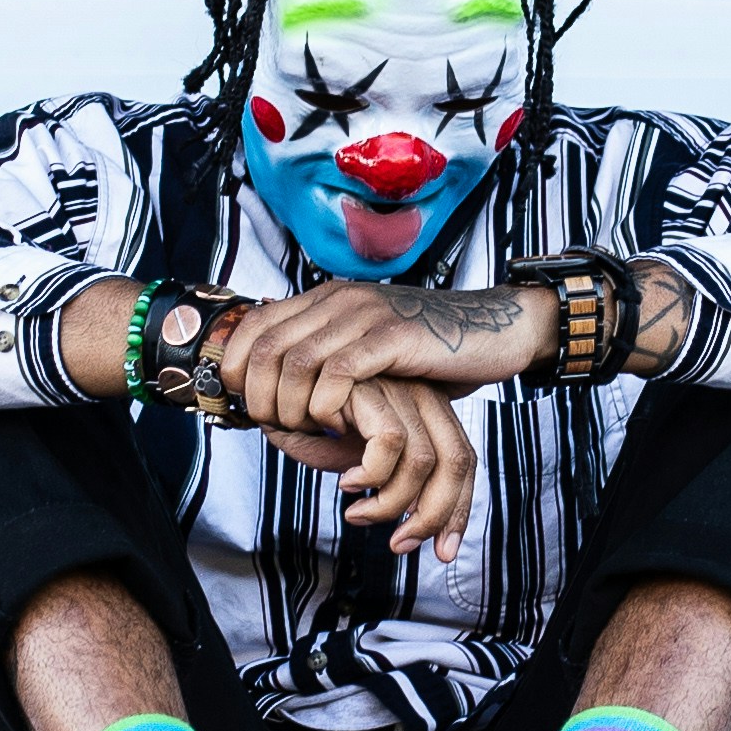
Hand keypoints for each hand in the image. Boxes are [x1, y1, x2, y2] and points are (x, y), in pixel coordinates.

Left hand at [212, 280, 550, 455]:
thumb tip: (274, 385)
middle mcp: (338, 300)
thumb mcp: (366, 347)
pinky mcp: (392, 338)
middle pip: (265, 349)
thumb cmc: (428, 351)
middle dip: (259, 397)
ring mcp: (365, 315)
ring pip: (296, 362)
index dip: (236, 367)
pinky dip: (328, 405)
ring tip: (307, 430)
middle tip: (276, 428)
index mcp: (325, 299)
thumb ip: (324, 357)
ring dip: (291, 407)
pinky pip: (339, 372)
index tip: (246, 404)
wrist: (494, 330)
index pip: (253, 325)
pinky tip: (340, 424)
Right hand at [320, 373, 486, 555]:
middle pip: (457, 461)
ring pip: (422, 460)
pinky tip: (346, 482)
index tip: (442, 550)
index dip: (458, 511)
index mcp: (427, 414)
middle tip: (401, 544)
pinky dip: (370, 473)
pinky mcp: (369, 384)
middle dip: (433, 515)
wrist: (272, 396)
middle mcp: (420, 397)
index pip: (464, 463)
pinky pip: (390, 440)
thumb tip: (417, 530)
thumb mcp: (361, 463)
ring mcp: (396, 387)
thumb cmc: (313, 431)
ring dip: (390, 502)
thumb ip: (393, 485)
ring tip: (358, 514)